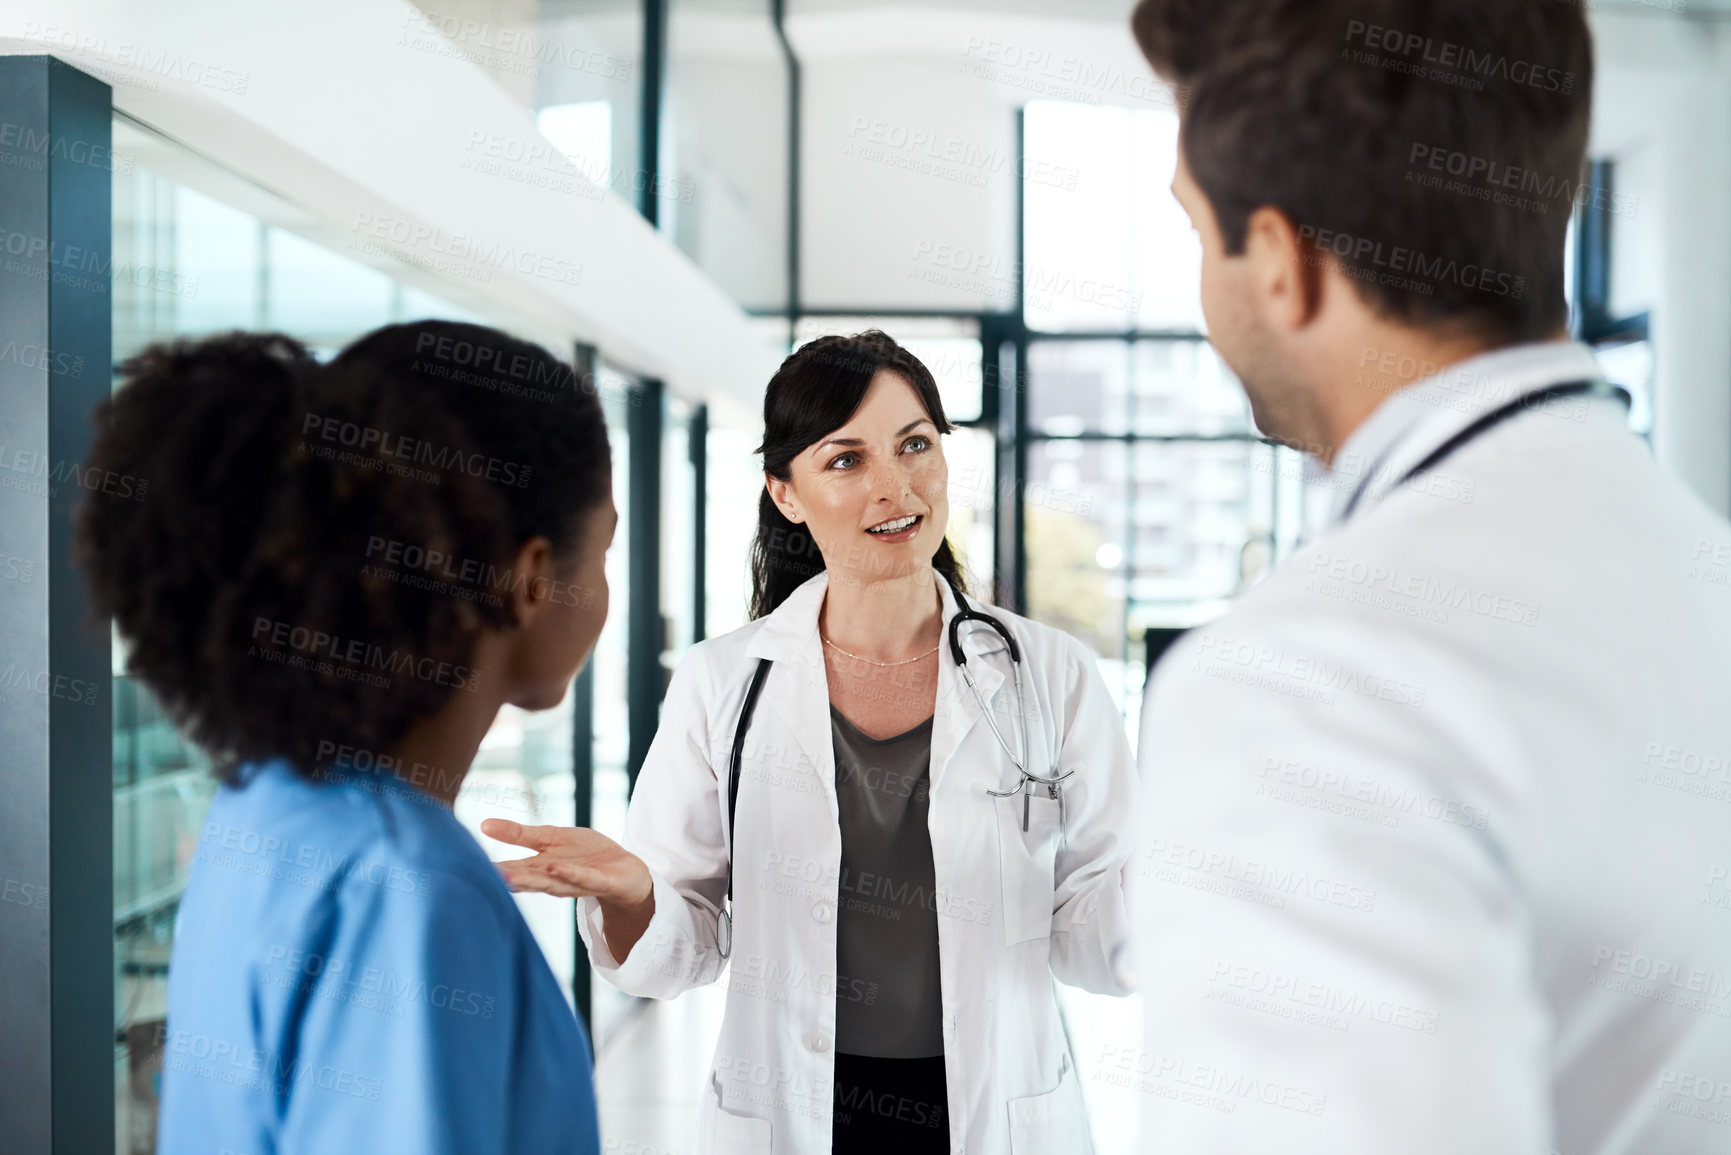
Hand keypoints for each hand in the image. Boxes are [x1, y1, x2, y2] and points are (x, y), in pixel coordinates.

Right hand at [481, 819, 651, 907]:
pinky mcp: (600, 882)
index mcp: (540, 868)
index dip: (491, 869)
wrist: (626, 871)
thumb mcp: (551, 838)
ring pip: (550, 882)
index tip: (465, 869)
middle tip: (483, 877)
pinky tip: (553, 866)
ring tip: (510, 875)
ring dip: (531, 880)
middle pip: (528, 880)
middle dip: (507, 879)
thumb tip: (483, 824)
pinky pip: (582, 878)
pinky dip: (568, 874)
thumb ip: (519, 834)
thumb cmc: (586, 856)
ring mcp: (577, 882)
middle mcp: (554, 879)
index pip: (512, 869)